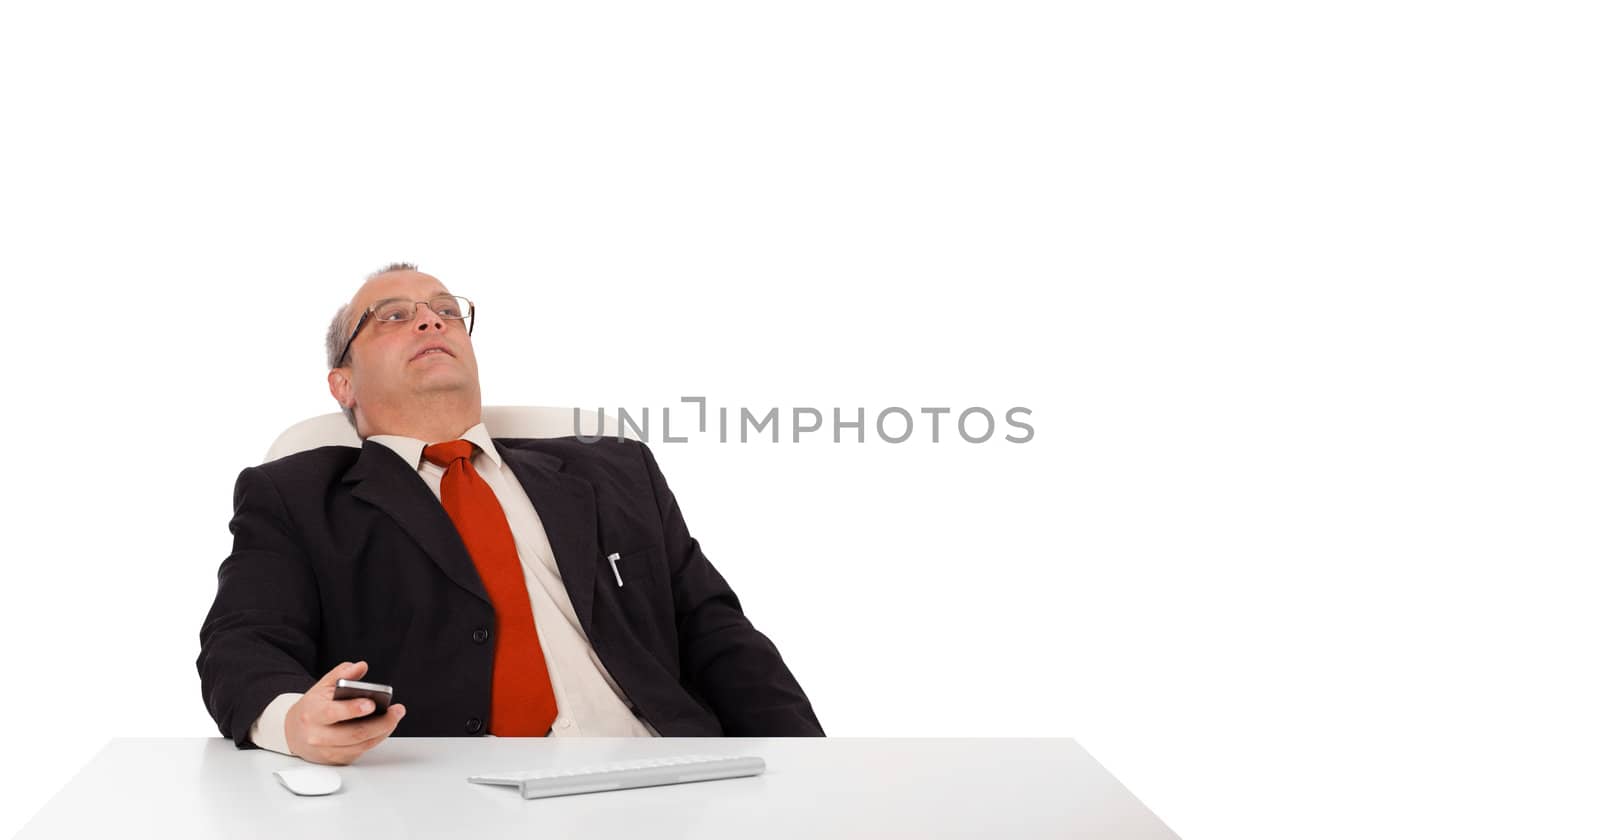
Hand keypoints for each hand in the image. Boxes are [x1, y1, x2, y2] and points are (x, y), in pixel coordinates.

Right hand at [284, 661, 405, 764]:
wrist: (293, 733)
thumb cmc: (312, 709)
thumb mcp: (321, 687)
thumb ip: (341, 674)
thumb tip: (360, 667)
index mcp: (313, 714)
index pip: (333, 713)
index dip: (353, 709)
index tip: (371, 703)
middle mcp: (318, 735)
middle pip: (354, 733)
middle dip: (380, 722)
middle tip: (397, 711)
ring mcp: (328, 751)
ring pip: (361, 744)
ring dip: (383, 731)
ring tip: (395, 716)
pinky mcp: (337, 759)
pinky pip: (362, 751)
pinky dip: (376, 739)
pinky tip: (385, 727)